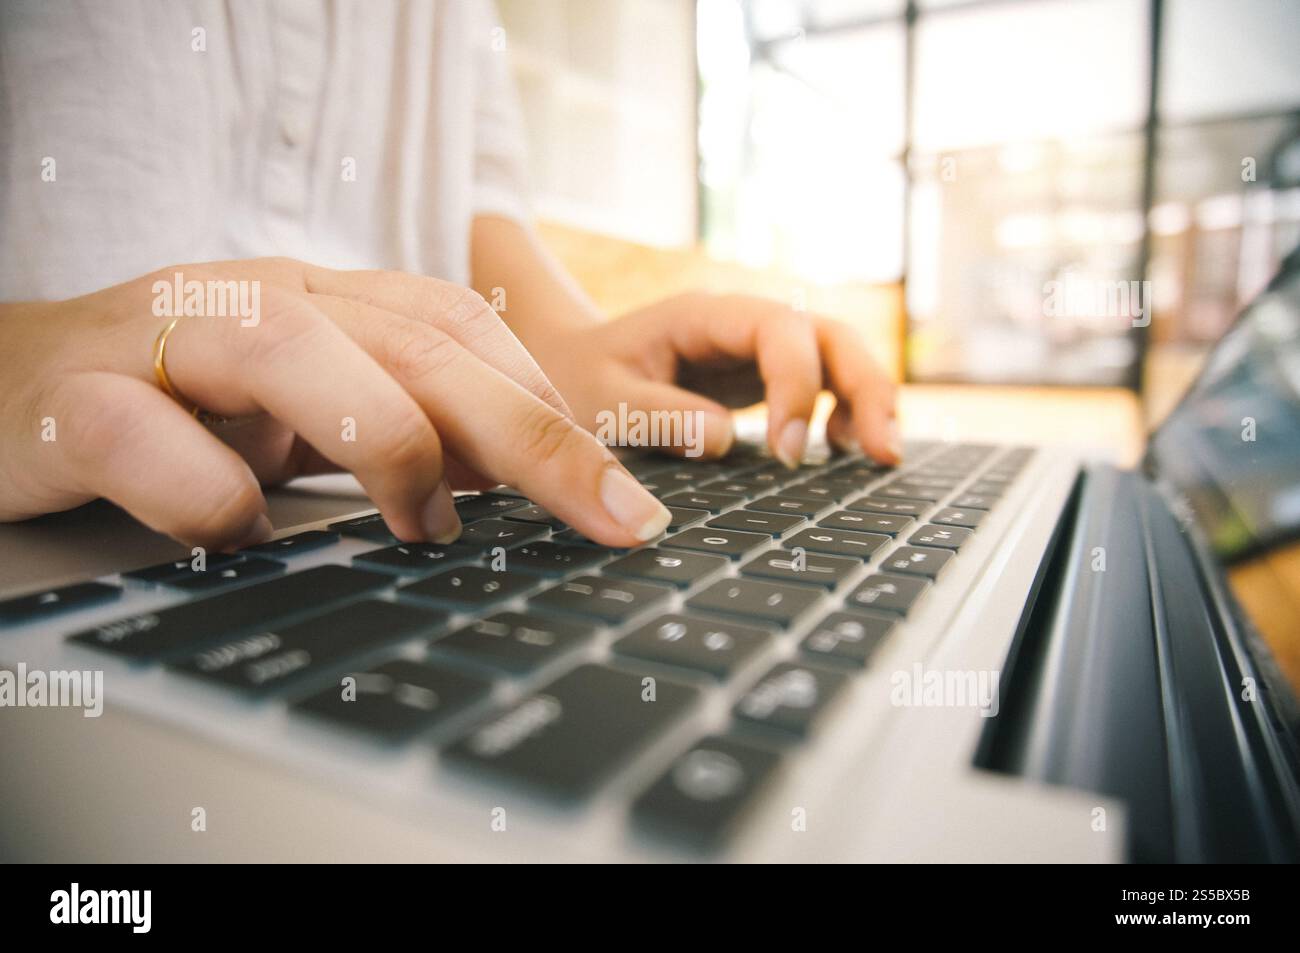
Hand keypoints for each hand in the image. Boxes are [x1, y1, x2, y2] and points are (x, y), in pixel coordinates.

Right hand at [0, 259, 670, 549]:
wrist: (6, 389)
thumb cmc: (181, 407)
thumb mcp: (313, 409)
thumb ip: (410, 425)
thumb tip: (528, 480)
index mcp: (323, 300)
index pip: (461, 328)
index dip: (551, 408)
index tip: (623, 496)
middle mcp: (254, 299)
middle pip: (414, 341)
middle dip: (529, 435)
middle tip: (609, 518)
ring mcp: (159, 339)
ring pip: (290, 350)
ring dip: (383, 443)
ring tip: (423, 524)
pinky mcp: (68, 399)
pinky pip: (147, 440)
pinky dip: (210, 499)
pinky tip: (240, 534)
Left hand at [527, 292, 900, 466]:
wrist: (567, 368)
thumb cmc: (578, 380)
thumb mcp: (601, 400)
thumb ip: (655, 417)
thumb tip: (724, 439)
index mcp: (703, 315)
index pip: (779, 330)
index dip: (798, 386)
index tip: (789, 452)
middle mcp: (741, 324)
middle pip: (828, 335)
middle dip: (865, 387)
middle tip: (883, 453)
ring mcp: (757, 349)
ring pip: (838, 357)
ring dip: (870, 400)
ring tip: (882, 457)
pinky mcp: (762, 379)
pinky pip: (823, 386)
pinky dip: (845, 414)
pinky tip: (843, 452)